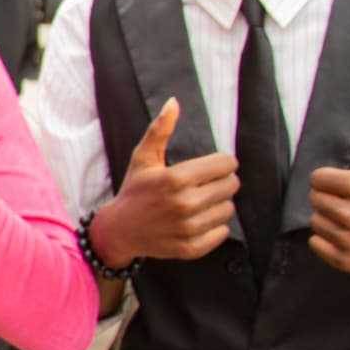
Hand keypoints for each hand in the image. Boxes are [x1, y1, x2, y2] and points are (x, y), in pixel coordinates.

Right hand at [90, 97, 238, 265]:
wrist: (118, 231)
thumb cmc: (134, 191)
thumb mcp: (143, 158)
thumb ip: (161, 129)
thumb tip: (173, 102)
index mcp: (176, 178)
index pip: (226, 164)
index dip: (221, 163)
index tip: (209, 168)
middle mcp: (185, 203)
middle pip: (231, 186)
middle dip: (220, 182)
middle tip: (203, 185)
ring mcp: (189, 227)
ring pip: (228, 209)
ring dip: (217, 205)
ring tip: (198, 204)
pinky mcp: (191, 247)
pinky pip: (222, 232)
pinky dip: (214, 227)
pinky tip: (196, 221)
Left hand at [309, 108, 349, 278]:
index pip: (318, 178)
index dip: (328, 180)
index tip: (342, 185)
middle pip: (315, 199)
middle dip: (329, 198)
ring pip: (315, 222)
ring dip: (328, 219)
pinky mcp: (348, 261)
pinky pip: (316, 244)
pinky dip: (325, 240)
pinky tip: (347, 235)